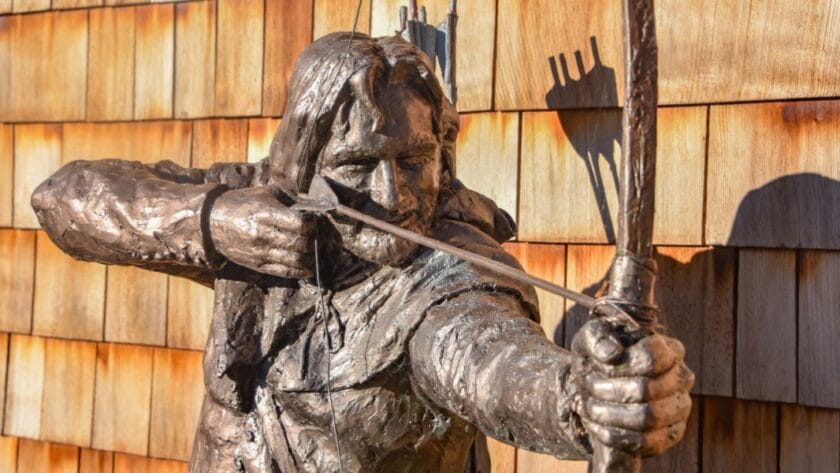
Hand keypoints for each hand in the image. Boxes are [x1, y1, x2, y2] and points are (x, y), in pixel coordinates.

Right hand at [209, 187, 314, 278]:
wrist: (211, 221)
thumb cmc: (240, 204)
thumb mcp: (262, 193)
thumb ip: (286, 197)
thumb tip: (310, 203)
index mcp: (264, 213)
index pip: (298, 223)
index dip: (311, 224)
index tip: (313, 221)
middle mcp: (262, 234)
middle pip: (299, 243)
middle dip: (312, 240)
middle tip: (315, 236)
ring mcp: (259, 252)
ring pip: (294, 259)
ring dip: (308, 257)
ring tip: (313, 251)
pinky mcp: (256, 265)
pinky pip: (283, 272)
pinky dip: (299, 272)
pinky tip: (308, 269)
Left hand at [570, 318, 693, 456]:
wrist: (598, 388)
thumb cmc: (598, 358)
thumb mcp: (590, 340)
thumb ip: (598, 339)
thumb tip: (613, 355)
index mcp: (668, 349)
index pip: (652, 357)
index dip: (621, 365)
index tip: (599, 366)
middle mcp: (682, 378)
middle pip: (646, 390)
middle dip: (608, 390)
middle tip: (589, 386)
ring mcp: (680, 408)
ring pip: (646, 418)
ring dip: (608, 413)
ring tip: (590, 405)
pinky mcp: (671, 435)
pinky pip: (645, 442)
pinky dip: (614, 435)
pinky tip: (597, 424)